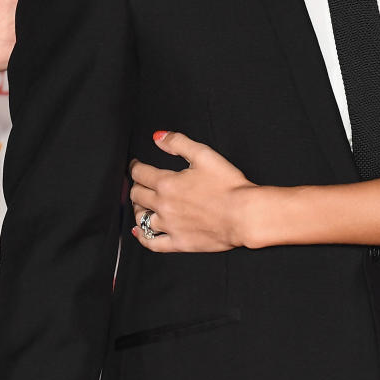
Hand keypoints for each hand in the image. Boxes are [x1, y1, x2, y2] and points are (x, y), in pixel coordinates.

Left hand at [129, 130, 256, 250]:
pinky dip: (142, 237)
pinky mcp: (178, 242)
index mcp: (167, 183)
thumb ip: (178, 143)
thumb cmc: (229, 185)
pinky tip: (140, 232)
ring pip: (140, 218)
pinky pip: (152, 242)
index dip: (135, 167)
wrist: (244, 215)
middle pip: (137, 194)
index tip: (136, 165)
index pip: (140, 173)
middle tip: (140, 183)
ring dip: (138, 209)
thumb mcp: (204, 154)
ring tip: (142, 204)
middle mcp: (163, 205)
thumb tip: (158, 137)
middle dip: (136, 186)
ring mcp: (169, 226)